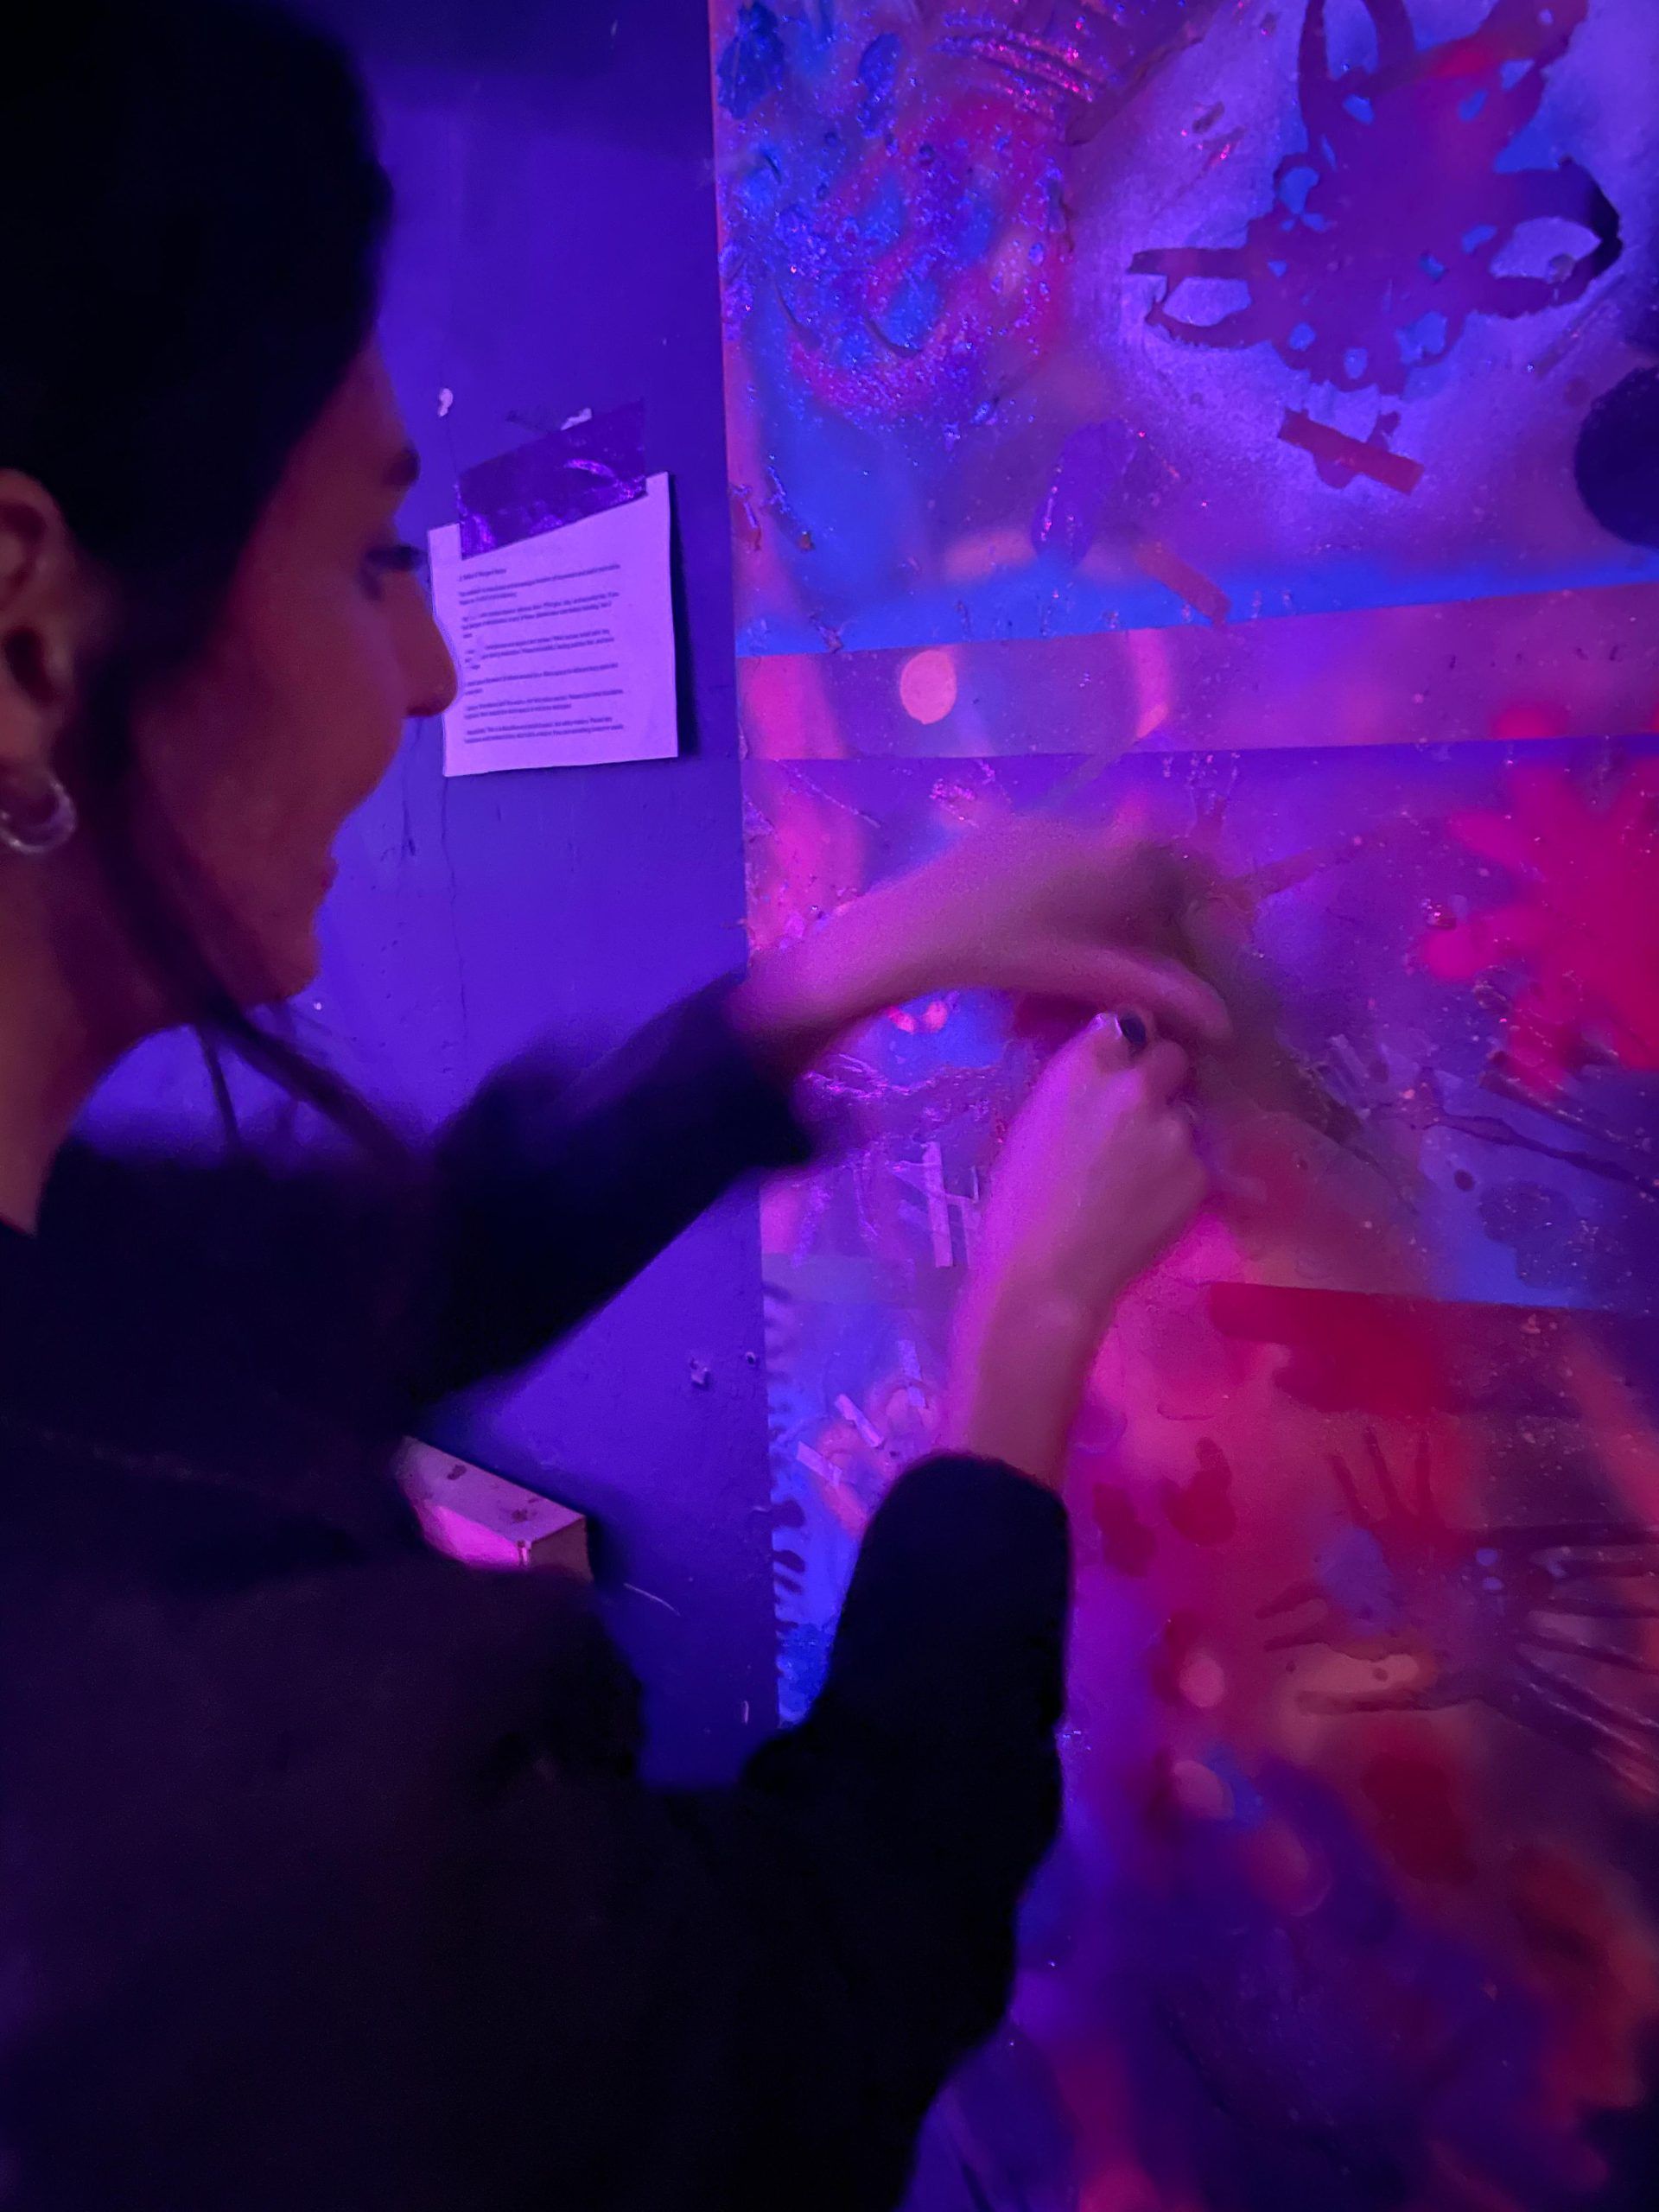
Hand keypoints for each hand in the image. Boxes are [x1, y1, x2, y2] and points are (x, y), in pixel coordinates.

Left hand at [729, 816, 1230, 1077]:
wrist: (911, 928)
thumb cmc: (1004, 954)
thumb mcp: (1084, 976)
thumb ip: (1156, 992)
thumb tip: (1223, 1026)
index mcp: (1120, 858)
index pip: (1191, 870)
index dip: (1215, 899)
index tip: (1221, 932)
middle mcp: (1092, 828)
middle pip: (1151, 862)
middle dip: (1164, 905)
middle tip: (1163, 951)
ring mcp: (1050, 823)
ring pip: (1108, 856)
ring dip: (1122, 895)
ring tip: (1113, 944)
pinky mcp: (1011, 828)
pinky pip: (1068, 852)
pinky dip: (1082, 885)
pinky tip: (1061, 925)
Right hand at [945, 1017, 1207, 1486]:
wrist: (1045, 1275)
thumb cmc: (1016, 1202)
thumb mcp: (1035, 1118)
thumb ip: (1079, 1082)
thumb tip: (1113, 1062)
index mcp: (1084, 1064)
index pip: (1131, 1017)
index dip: (1130, 1042)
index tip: (1124, 1059)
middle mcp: (1137, 1085)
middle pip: (1172, 1055)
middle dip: (1160, 1078)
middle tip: (1136, 1116)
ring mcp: (1175, 1129)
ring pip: (1185, 1113)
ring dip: (1169, 1131)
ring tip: (1134, 1177)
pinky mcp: (1199, 1173)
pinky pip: (1195, 1161)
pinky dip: (1177, 1178)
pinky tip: (1145, 1206)